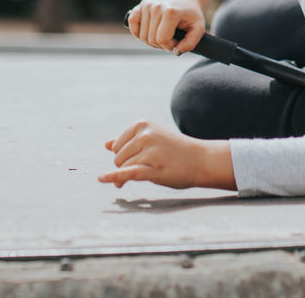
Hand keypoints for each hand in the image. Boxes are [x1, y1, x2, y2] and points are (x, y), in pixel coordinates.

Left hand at [98, 120, 234, 190]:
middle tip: (147, 167)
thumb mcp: (153, 138)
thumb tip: (106, 145)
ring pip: (124, 168)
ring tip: (150, 172)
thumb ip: (129, 141)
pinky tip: (102, 179)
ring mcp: (148, 151)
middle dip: (126, 166)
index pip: (117, 145)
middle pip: (118, 158)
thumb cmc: (175, 150)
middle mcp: (144, 135)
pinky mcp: (152, 168)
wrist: (201, 160)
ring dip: (129, 176)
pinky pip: (128, 174)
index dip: (123, 156)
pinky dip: (114, 178)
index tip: (137, 159)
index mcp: (142, 124)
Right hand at [126, 0, 205, 53]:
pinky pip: (132, 22)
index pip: (161, 40)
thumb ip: (190, 44)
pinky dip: (138, 32)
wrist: (187, 1)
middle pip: (151, 39)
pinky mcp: (142, 4)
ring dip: (152, 40)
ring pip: (142, 35)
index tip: (177, 41)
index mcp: (170, 12)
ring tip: (163, 34)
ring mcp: (147, 4)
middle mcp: (156, 7)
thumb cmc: (192, 16)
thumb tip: (176, 52)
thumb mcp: (199, 29)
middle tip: (171, 38)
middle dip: (161, 44)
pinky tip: (148, 32)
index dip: (170, 46)